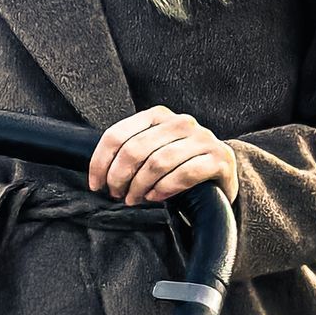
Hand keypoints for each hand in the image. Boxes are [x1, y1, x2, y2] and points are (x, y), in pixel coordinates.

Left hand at [89, 106, 238, 208]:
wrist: (219, 177)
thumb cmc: (176, 167)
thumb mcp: (150, 152)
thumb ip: (127, 152)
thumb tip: (97, 174)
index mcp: (157, 115)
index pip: (116, 135)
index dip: (100, 163)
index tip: (96, 184)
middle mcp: (181, 122)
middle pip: (134, 149)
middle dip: (119, 177)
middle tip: (117, 194)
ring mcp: (202, 139)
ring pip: (158, 162)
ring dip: (139, 186)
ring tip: (135, 199)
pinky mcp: (219, 158)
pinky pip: (184, 173)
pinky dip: (164, 189)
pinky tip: (155, 197)